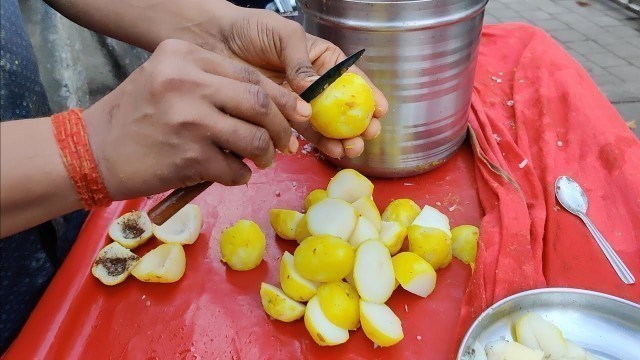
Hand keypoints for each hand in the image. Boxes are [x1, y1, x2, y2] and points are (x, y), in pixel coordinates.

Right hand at [83, 39, 308, 199]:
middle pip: (259, 101)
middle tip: (287, 142)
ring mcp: (191, 120)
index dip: (280, 97)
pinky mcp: (191, 157)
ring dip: (265, 154)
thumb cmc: (134, 116)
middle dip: (283, 126)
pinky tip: (233, 174)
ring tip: (262, 160)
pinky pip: (235, 169)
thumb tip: (267, 103)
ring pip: (254, 137)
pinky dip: (240, 176)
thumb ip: (210, 82)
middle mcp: (188, 82)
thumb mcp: (166, 79)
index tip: (297, 111)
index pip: (248, 75)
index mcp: (184, 56)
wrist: (94, 152)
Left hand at [195, 5, 388, 158]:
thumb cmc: (250, 29)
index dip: (369, 96)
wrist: (214, 41)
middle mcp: (313, 84)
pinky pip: (300, 132)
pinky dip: (313, 143)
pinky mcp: (279, 116)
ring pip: (325, 125)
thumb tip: (311, 88)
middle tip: (365, 136)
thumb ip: (301, 61)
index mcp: (321, 60)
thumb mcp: (283, 35)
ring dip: (339, 139)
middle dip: (357, 125)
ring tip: (348, 150)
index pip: (351, 79)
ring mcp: (297, 102)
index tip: (381, 111)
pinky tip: (324, 150)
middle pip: (342, 108)